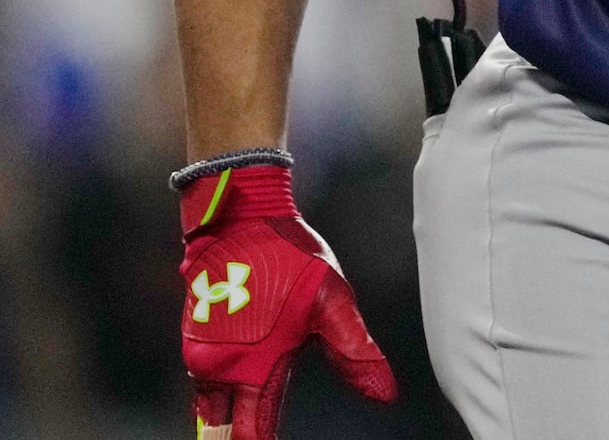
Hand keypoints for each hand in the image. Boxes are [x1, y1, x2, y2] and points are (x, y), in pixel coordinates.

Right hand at [178, 163, 394, 437]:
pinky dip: (218, 402)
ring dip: (224, 426)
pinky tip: (234, 406)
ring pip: (210, 410)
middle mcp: (218, 369)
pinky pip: (204, 384)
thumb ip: (354, 352)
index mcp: (253, 367)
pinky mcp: (197, 338)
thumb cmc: (289, 257)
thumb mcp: (331, 302)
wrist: (239, 217)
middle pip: (222, 429)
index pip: (252, 432)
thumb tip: (385, 395)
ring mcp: (202, 355)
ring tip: (242, 435)